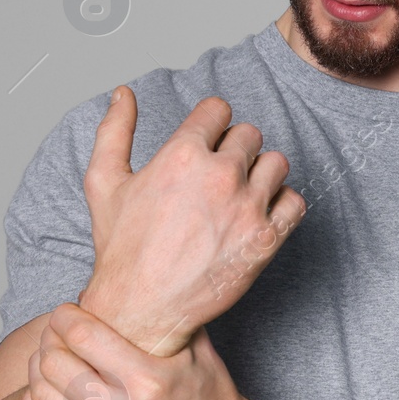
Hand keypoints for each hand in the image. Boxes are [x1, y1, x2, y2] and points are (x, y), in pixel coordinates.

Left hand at [21, 302, 254, 399]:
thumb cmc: (213, 399)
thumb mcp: (200, 352)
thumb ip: (167, 320)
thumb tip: (136, 286)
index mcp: (149, 381)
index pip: (82, 336)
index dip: (64, 316)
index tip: (67, 311)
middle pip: (55, 364)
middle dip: (50, 340)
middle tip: (58, 333)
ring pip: (41, 396)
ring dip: (40, 370)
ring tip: (53, 358)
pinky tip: (50, 390)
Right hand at [79, 86, 306, 354]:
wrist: (143, 306)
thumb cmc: (121, 246)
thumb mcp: (103, 182)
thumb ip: (114, 130)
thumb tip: (123, 93)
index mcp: (183, 154)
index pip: (219, 110)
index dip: (210, 124)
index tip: (205, 144)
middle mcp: (220, 175)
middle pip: (250, 134)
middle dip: (234, 149)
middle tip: (216, 176)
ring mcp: (248, 207)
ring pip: (277, 163)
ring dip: (260, 174)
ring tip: (237, 195)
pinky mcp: (267, 237)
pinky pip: (295, 202)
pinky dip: (281, 205)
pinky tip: (256, 216)